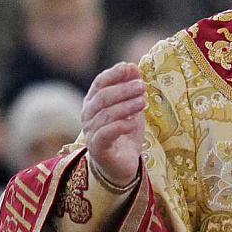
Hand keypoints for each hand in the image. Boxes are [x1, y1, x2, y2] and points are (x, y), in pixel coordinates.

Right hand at [80, 63, 146, 187]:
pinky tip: (132, 123)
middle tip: (142, 87)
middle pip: (102, 97)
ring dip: (126, 106)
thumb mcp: (131, 108)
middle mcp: (88, 115)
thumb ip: (130, 88)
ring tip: (143, 102)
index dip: (114, 74)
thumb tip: (132, 66)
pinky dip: (119, 126)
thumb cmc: (124, 134)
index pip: (99, 83)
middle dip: (123, 90)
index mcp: (94, 102)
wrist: (122, 165)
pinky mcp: (97, 149)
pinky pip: (105, 134)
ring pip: (105, 115)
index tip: (130, 68)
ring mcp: (91, 132)